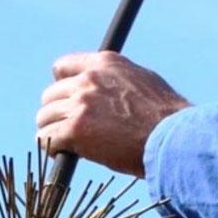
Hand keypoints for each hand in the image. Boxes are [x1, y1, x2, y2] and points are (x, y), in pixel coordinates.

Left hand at [36, 51, 190, 177]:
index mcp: (104, 64)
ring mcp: (80, 104)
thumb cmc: (166, 117)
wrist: (173, 139)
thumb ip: (117, 80)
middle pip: (50, 95)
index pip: (63, 67)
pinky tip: (60, 153)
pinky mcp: (76, 130)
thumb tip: (107, 88)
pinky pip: (47, 138)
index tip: (66, 100)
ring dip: (51, 131)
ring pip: (44, 117)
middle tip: (67, 128)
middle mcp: (88, 80)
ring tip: (63, 143)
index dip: (61, 85)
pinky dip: (50, 147)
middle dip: (56, 112)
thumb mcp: (142, 81)